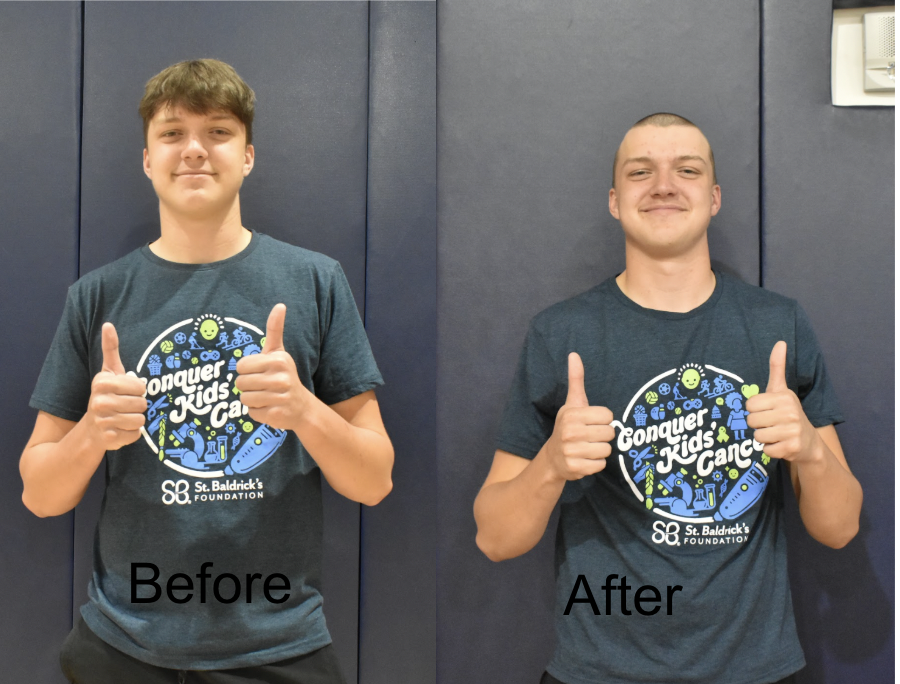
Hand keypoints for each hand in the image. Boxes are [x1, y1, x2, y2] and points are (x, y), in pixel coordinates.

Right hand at [86, 323, 146, 450]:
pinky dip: (132, 434)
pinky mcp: (108, 439)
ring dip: (136, 420)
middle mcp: (99, 401)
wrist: (91, 428)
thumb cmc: (107, 396)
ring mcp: (102, 421)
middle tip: (125, 406)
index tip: (127, 391)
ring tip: (123, 417)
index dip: (138, 390)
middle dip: (138, 406)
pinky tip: (120, 430)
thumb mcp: (109, 372)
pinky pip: (136, 435)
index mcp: (102, 382)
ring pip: (140, 420)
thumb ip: (111, 349)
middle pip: (142, 404)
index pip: (141, 386)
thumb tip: (108, 324)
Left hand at [235, 304, 310, 430]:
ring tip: (267, 397)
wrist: (302, 407)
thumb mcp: (279, 352)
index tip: (261, 372)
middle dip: (248, 386)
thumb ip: (275, 329)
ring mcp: (280, 398)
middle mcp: (281, 378)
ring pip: (244, 399)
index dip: (247, 371)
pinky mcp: (276, 415)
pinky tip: (270, 408)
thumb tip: (280, 304)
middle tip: (263, 387)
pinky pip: (251, 412)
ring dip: (252, 400)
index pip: (241, 366)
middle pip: (240, 383)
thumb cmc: (284, 376)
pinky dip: (258, 412)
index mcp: (279, 360)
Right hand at [545, 352, 614, 480]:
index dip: (603, 420)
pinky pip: (600, 466)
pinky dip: (595, 464)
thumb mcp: (572, 403)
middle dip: (603, 436)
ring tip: (587, 448)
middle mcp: (571, 432)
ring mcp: (572, 452)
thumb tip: (574, 354)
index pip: (608, 416)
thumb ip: (576, 379)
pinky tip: (585, 460)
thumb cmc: (568, 426)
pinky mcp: (575, 468)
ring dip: (600, 451)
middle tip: (590, 436)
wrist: (552, 457)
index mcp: (572, 414)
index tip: (591, 422)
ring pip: (607, 450)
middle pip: (609, 433)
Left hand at [746, 341, 819, 463]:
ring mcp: (792, 431)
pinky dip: (770, 450)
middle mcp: (789, 412)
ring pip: (757, 436)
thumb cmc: (788, 413)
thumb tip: (780, 341)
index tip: (767, 411)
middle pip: (751, 421)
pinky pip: (766, 450)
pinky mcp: (792, 448)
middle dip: (758, 425)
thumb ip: (777, 367)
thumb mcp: (781, 389)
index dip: (755, 410)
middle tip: (772, 424)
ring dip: (764, 438)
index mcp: (783, 397)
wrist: (809, 442)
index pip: (750, 405)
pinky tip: (781, 445)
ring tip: (776, 434)